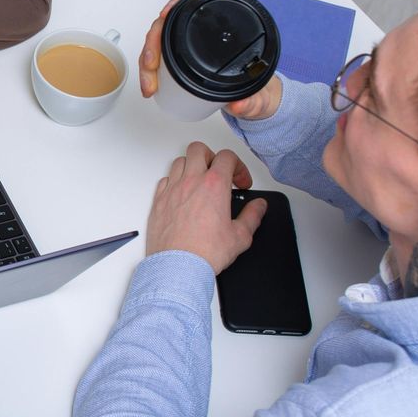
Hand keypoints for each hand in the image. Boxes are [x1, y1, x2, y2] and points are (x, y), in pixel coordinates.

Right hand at [138, 0, 282, 121]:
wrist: (255, 98)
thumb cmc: (260, 86)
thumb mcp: (261, 95)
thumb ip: (254, 102)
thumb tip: (239, 106)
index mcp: (230, 18)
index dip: (178, 0)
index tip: (164, 15)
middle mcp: (207, 24)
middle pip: (171, 20)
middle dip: (154, 42)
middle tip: (151, 66)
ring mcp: (191, 37)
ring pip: (160, 37)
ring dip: (147, 58)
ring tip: (150, 84)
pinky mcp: (181, 51)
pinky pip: (159, 52)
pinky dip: (150, 67)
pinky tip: (150, 83)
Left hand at [145, 142, 267, 272]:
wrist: (177, 267)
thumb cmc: (204, 252)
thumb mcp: (240, 236)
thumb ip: (252, 216)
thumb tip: (259, 206)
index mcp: (214, 185)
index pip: (227, 157)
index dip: (239, 166)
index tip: (241, 182)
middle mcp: (191, 182)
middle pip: (199, 149)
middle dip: (212, 156)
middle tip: (219, 173)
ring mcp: (172, 190)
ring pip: (179, 161)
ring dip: (192, 166)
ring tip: (200, 182)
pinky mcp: (158, 201)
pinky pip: (165, 179)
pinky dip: (174, 181)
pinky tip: (182, 194)